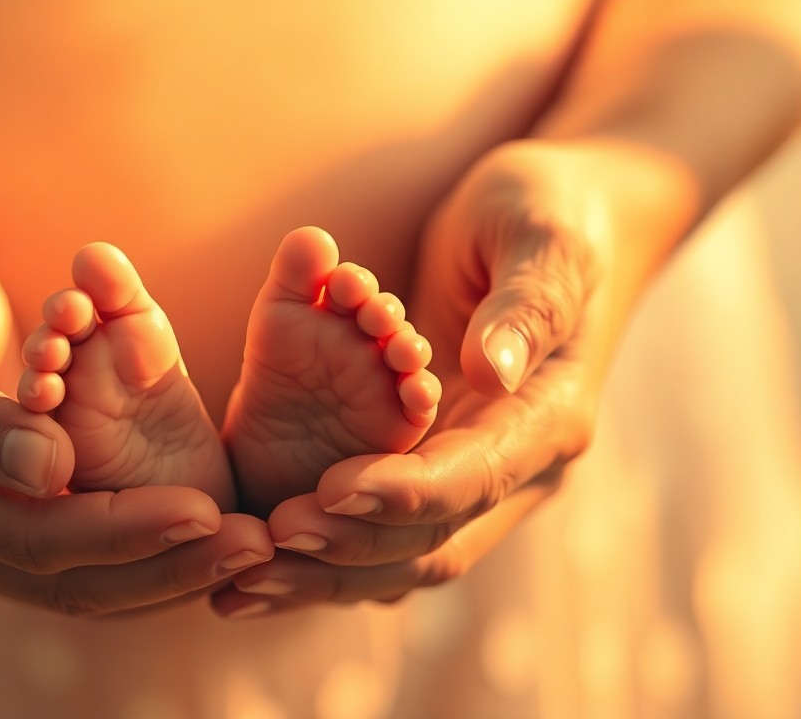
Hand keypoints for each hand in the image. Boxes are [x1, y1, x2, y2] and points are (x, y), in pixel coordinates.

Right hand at [0, 190, 271, 614]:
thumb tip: (47, 474)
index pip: (34, 540)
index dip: (125, 532)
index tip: (209, 511)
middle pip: (66, 580)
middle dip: (164, 567)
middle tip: (256, 545)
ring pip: (77, 579)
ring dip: (164, 568)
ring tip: (251, 546)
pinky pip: (75, 545)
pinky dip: (140, 542)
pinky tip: (204, 528)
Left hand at [212, 140, 653, 614]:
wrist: (559, 225)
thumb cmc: (545, 214)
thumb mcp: (543, 234)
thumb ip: (525, 303)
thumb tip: (490, 371)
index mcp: (549, 416)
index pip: (473, 475)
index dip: (402, 492)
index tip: (330, 493)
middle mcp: (518, 467)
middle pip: (433, 541)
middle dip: (349, 551)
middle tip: (267, 544)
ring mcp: (479, 478)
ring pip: (402, 557)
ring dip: (326, 576)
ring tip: (241, 587)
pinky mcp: (437, 472)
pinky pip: (381, 537)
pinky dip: (325, 560)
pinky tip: (258, 572)